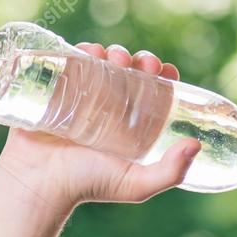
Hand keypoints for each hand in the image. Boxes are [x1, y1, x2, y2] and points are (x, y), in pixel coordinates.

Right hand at [0, 42, 200, 209]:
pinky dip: (80, 49)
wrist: (41, 183)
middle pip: (129, 72)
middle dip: (137, 59)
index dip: (162, 75)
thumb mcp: (136, 185)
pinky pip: (69, 61)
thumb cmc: (88, 186)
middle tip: (136, 63)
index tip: (165, 70)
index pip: (153, 91)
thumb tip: (196, 144)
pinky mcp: (56, 90)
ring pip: (102, 63)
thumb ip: (170, 173)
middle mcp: (109, 108)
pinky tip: (88, 50)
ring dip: (111, 50)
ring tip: (111, 56)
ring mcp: (81, 97)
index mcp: (132, 124)